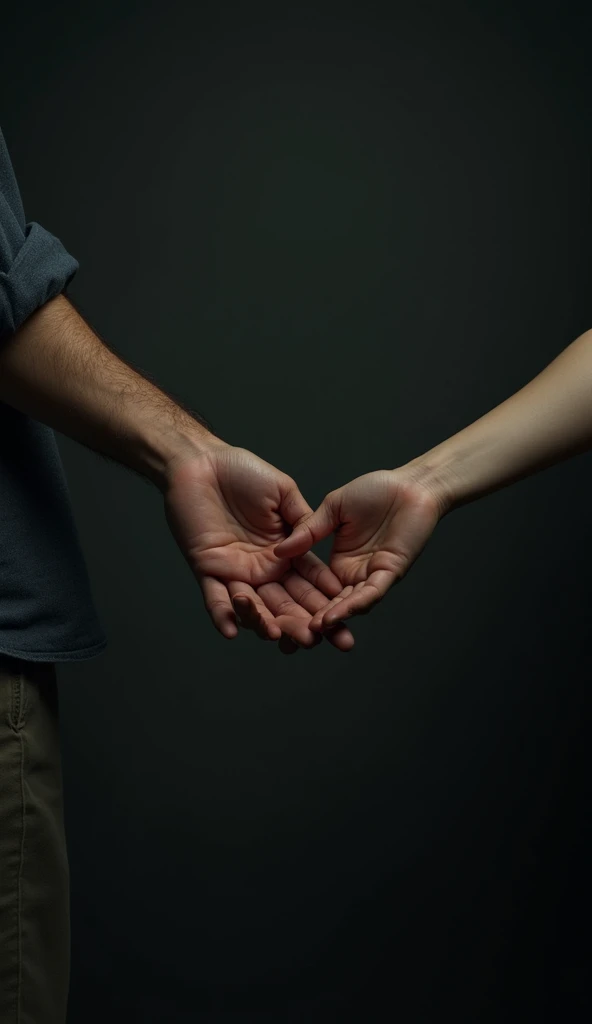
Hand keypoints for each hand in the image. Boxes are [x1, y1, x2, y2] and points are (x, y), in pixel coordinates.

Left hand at [162, 442, 353, 652]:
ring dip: (265, 624)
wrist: (202, 462)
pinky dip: (222, 615)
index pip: (310, 582)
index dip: (326, 600)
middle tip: (316, 640)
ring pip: (253, 607)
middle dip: (301, 623)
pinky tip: (232, 631)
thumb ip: (302, 521)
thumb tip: (320, 548)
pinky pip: (214, 598)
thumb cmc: (243, 470)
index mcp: (284, 552)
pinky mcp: (207, 568)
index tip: (345, 618)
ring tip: (278, 635)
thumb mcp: (283, 492)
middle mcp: (263, 568)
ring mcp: (235, 571)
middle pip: (285, 603)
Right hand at [273, 467, 445, 630]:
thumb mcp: (333, 508)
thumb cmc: (375, 491)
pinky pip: (371, 593)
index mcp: (337, 563)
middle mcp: (353, 575)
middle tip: (289, 638)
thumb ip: (309, 530)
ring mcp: (372, 576)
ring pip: (350, 605)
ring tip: (313, 630)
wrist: (409, 483)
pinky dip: (355, 605)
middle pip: (330, 605)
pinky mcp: (391, 573)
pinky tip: (338, 615)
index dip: (295, 603)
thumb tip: (279, 550)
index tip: (270, 615)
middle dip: (311, 621)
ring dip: (332, 618)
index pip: (313, 590)